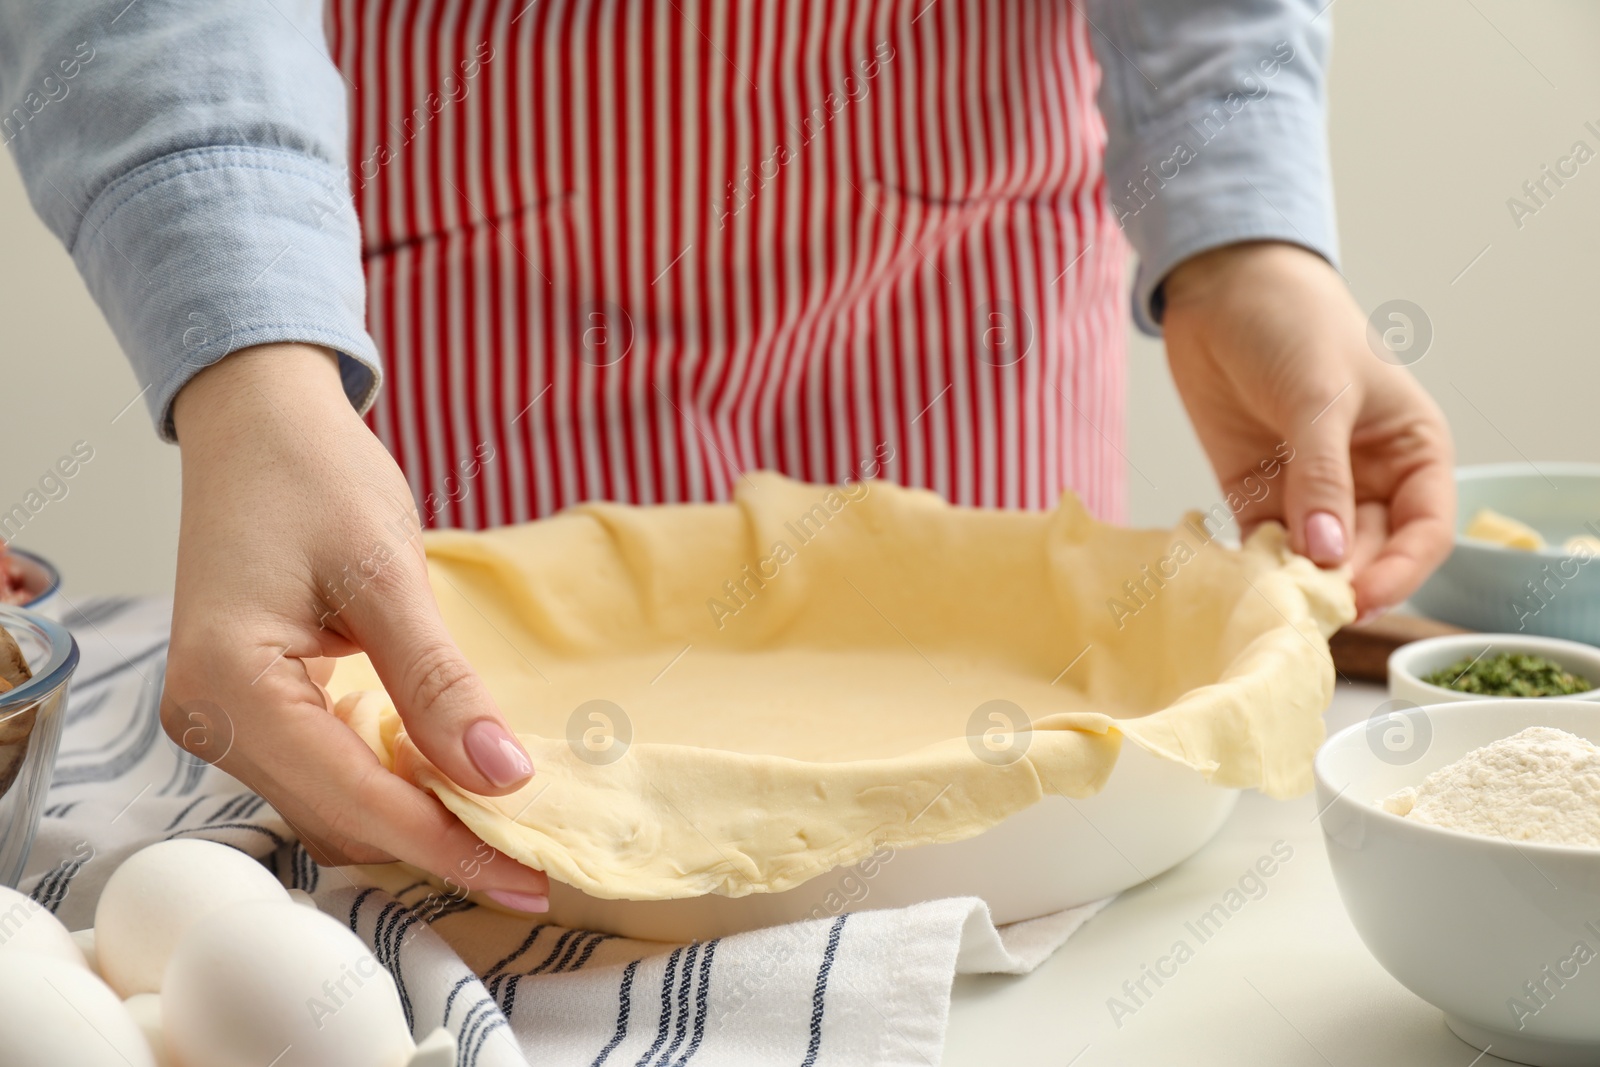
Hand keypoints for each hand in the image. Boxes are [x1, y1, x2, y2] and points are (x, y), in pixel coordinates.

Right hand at [164, 344, 548, 910]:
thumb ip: (438, 682)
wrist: (258, 419)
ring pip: (332, 805)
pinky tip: (450, 781)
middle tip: (533, 861)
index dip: (447, 844)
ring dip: (416, 821)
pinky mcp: (246, 707)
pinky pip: (324, 771)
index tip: (529, 876)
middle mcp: (209, 719)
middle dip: (438, 842)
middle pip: (339, 817)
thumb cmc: (314, 474)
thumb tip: (501, 777)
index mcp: (230, 685)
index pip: (355, 798)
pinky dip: (389, 784)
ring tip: (506, 830)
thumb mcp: (387, 572)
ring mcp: (220, 718)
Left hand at [1161, 241, 1455, 619]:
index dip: (1400, 572)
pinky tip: (1241, 578)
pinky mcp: (1256, 493)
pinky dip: (1256, 567)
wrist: (1221, 287)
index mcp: (1411, 452)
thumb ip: (1321, 477)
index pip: (1426, 532)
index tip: (1358, 596)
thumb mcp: (1319, 397)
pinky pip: (1264, 548)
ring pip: (1316, 559)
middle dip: (1342, 581)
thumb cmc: (1295, 323)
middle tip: (1304, 599)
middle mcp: (1368, 480)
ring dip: (1296, 580)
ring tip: (1270, 591)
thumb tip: (1327, 555)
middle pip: (1370, 555)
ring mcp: (1310, 490)